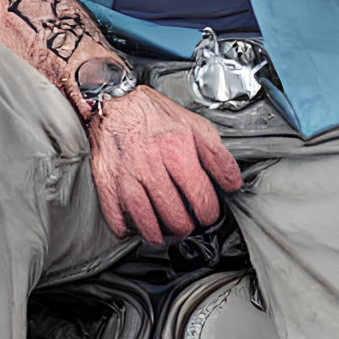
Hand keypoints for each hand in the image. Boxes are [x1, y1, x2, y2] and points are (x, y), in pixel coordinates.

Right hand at [86, 85, 242, 245]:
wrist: (114, 102)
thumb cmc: (154, 115)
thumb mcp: (194, 125)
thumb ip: (217, 155)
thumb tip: (233, 183)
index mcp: (177, 149)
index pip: (201, 198)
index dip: (208, 213)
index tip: (207, 214)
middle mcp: (151, 164)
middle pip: (175, 217)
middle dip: (185, 227)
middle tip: (187, 224)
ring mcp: (127, 175)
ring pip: (147, 223)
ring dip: (159, 235)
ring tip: (165, 232)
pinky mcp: (106, 182)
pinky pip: (117, 218)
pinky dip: (127, 228)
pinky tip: (136, 223)